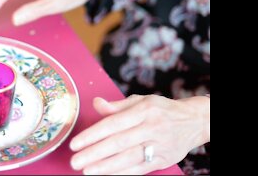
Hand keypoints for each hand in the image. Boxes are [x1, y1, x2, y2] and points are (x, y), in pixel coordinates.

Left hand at [69, 95, 209, 174]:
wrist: (194, 121)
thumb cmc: (161, 110)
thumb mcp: (140, 101)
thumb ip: (116, 106)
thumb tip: (96, 103)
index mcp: (143, 110)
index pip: (113, 124)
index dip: (92, 135)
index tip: (75, 144)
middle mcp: (151, 127)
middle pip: (118, 143)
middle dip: (94, 153)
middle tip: (75, 161)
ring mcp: (159, 145)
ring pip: (129, 158)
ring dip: (106, 167)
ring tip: (87, 171)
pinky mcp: (164, 159)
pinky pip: (140, 169)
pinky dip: (122, 173)